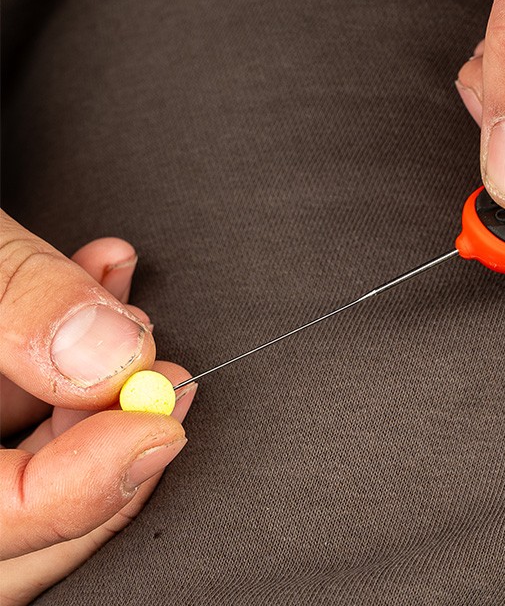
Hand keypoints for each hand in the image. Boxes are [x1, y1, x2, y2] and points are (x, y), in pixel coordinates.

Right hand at [0, 212, 194, 603]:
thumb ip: (19, 300)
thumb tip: (114, 359)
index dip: (82, 491)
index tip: (161, 426)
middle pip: (6, 534)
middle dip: (104, 457)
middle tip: (165, 386)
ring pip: (7, 482)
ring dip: (88, 402)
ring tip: (129, 321)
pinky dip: (51, 367)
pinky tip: (91, 292)